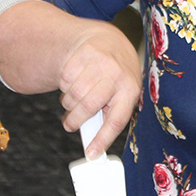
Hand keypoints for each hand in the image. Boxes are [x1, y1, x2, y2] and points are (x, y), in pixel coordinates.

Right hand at [58, 19, 141, 156]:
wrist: (109, 41)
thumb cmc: (116, 76)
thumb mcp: (122, 92)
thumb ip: (110, 113)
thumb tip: (93, 144)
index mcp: (130, 90)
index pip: (116, 120)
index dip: (102, 140)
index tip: (91, 154)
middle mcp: (117, 75)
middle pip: (89, 106)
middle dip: (74, 121)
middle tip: (70, 125)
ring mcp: (99, 62)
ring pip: (74, 94)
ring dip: (69, 103)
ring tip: (74, 100)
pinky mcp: (83, 53)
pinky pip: (65, 79)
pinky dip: (64, 86)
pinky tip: (73, 82)